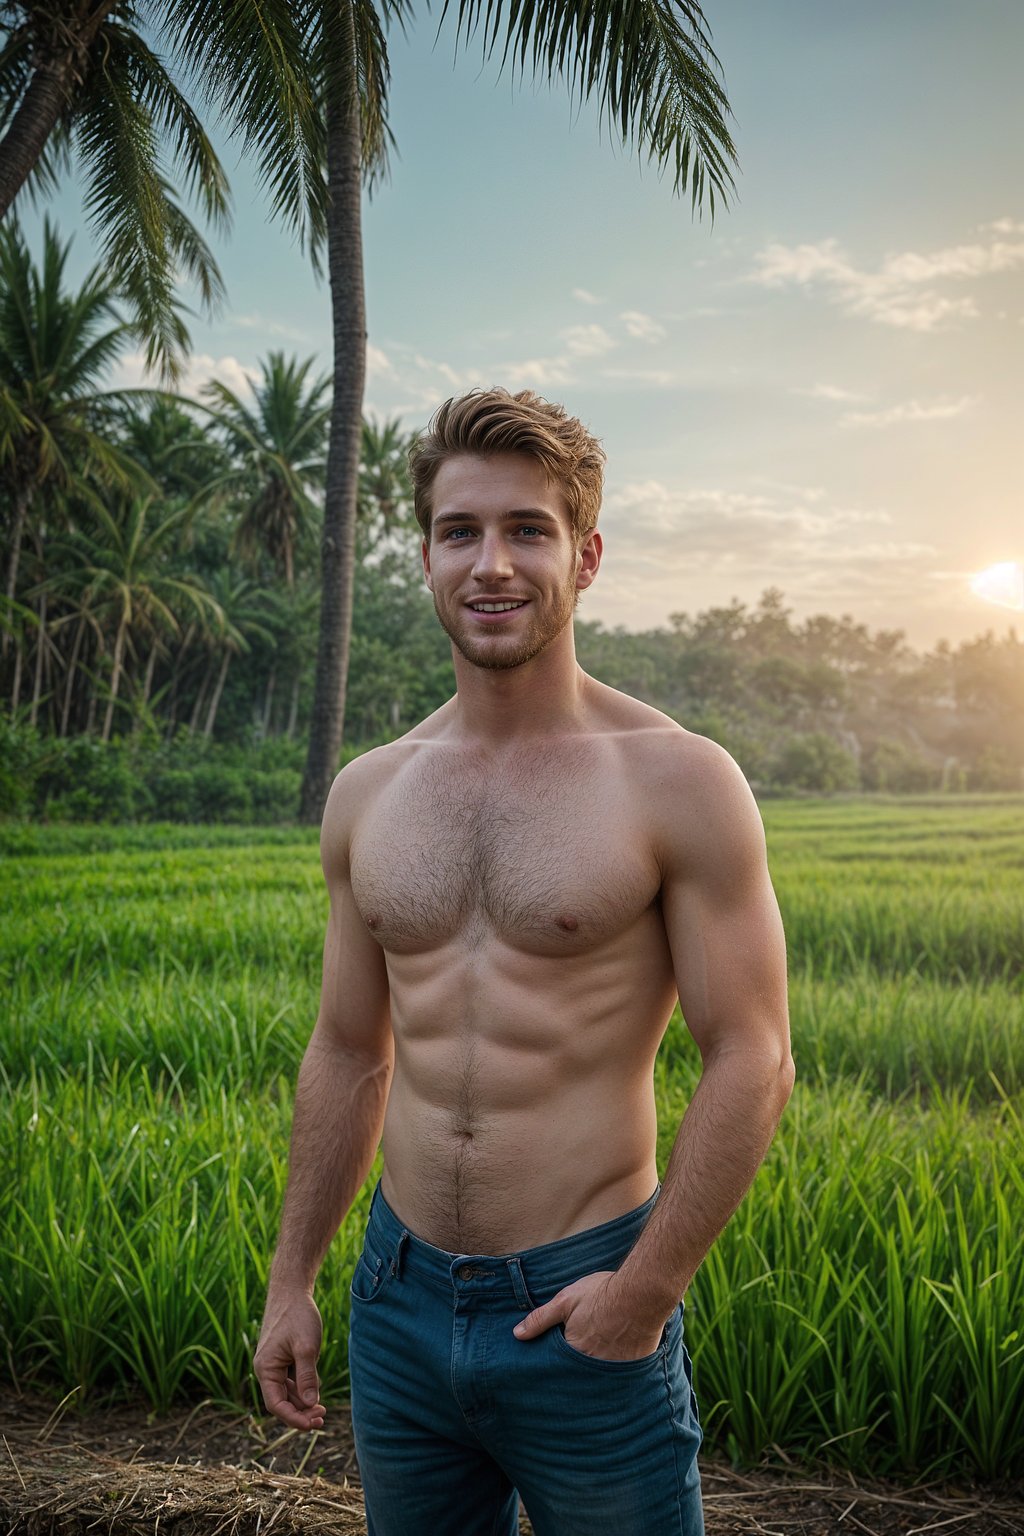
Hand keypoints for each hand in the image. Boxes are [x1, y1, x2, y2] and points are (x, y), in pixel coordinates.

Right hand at [254, 1287, 325, 1430]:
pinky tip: (316, 1389)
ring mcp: (274, 1364)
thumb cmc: (297, 1315)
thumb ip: (307, 1377)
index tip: (313, 1424)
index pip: (276, 1405)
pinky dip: (303, 1388)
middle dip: (301, 1412)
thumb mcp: (306, 1347)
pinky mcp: (283, 1358)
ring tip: (322, 1409)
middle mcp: (266, 1369)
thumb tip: (311, 1404)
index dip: (294, 1419)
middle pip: (282, 1401)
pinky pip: (291, 1380)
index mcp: (265, 1369)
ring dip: (303, 1402)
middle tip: (323, 1418)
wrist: (292, 1290)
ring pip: (288, 1392)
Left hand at [512, 1270, 665, 1361]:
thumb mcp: (565, 1301)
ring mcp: (614, 1369)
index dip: (557, 1362)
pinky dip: (616, 1368)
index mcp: (573, 1352)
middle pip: (579, 1373)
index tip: (556, 1360)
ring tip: (596, 1358)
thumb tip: (517, 1334)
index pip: (559, 1366)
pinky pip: (620, 1375)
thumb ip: (540, 1319)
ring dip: (596, 1369)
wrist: (641, 1294)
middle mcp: (592, 1367)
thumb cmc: (602, 1295)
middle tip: (579, 1357)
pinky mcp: (633, 1368)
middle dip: (576, 1370)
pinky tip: (617, 1357)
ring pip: (599, 1376)